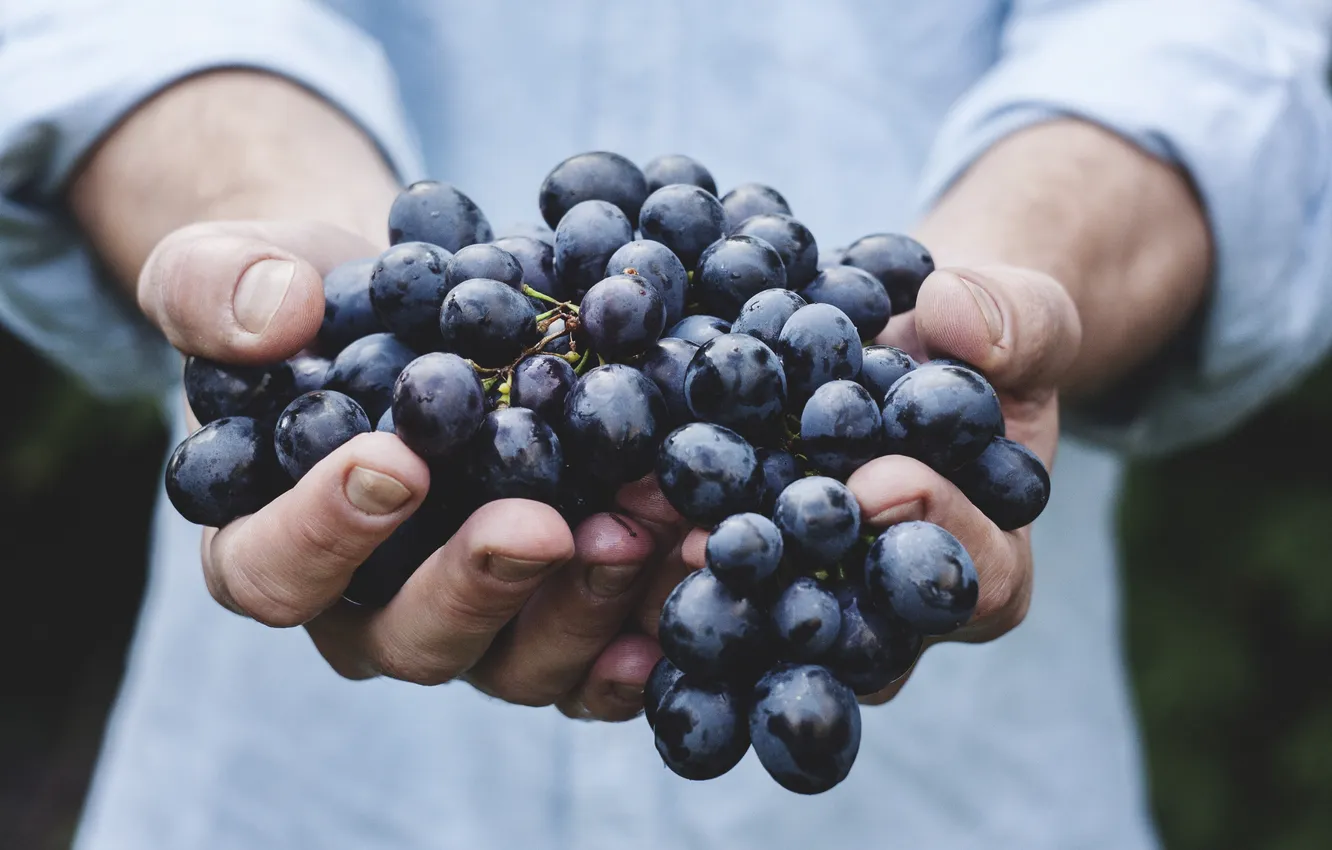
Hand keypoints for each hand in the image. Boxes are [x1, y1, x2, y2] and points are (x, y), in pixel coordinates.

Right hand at [142, 220, 675, 719]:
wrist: (414, 310)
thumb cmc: (311, 301)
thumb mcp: (233, 268)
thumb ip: (217, 287)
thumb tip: (274, 315)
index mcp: (270, 546)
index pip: (273, 571)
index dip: (324, 532)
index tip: (394, 461)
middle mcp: (370, 611)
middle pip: (412, 638)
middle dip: (479, 583)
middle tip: (540, 525)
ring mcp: (474, 625)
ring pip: (520, 660)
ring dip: (587, 604)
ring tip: (647, 529)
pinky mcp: (555, 616)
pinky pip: (601, 658)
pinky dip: (651, 628)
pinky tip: (698, 575)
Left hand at [638, 264, 1080, 703]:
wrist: (905, 345)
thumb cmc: (978, 343)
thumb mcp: (1022, 317)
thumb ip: (1015, 321)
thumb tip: (955, 315)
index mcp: (986, 563)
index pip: (976, 578)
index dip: (933, 532)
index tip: (879, 480)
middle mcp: (893, 609)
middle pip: (855, 630)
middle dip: (793, 583)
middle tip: (728, 542)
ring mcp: (814, 597)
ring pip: (767, 623)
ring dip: (705, 584)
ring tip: (648, 532)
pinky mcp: (746, 571)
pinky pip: (707, 579)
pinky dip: (656, 550)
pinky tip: (607, 515)